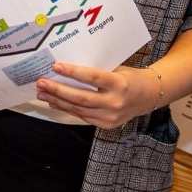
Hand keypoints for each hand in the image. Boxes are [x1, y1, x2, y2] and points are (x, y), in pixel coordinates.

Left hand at [35, 61, 159, 128]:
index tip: (56, 66)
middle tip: (41, 82)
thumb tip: (66, 68)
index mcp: (120, 84)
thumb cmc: (129, 77)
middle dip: (58, 90)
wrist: (149, 96)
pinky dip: (67, 109)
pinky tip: (55, 102)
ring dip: (57, 101)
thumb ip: (96, 70)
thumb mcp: (116, 69)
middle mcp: (115, 102)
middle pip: (81, 97)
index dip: (73, 72)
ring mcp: (111, 116)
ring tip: (42, 92)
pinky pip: (83, 116)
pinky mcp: (107, 125)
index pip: (93, 78)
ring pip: (78, 109)